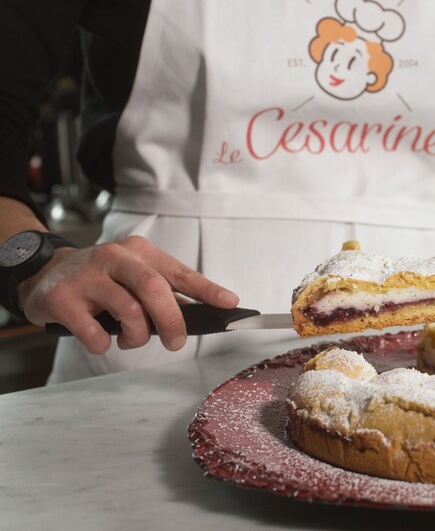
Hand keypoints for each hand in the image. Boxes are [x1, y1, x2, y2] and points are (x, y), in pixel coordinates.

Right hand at [17, 236, 239, 353]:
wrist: (43, 273)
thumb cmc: (99, 279)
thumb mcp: (132, 276)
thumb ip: (164, 293)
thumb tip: (203, 313)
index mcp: (139, 252)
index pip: (179, 272)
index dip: (207, 289)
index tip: (230, 303)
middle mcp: (114, 258)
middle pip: (155, 289)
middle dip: (172, 321)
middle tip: (176, 342)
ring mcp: (87, 276)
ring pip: (128, 311)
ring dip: (137, 336)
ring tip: (131, 339)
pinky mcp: (63, 298)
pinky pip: (94, 332)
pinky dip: (105, 344)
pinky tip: (103, 339)